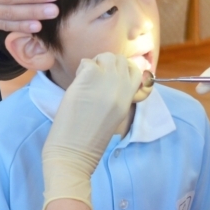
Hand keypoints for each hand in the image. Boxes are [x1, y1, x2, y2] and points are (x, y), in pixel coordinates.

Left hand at [42, 53, 142, 209]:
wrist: (73, 153)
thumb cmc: (91, 142)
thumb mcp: (115, 117)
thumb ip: (118, 97)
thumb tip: (108, 79)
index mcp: (129, 99)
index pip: (136, 71)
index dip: (122, 70)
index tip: (109, 78)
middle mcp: (122, 87)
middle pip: (120, 60)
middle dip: (107, 65)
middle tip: (94, 80)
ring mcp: (107, 80)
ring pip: (106, 56)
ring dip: (95, 65)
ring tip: (86, 81)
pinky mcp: (90, 77)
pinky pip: (87, 62)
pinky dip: (81, 71)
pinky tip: (77, 86)